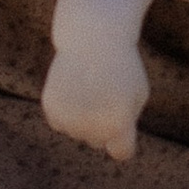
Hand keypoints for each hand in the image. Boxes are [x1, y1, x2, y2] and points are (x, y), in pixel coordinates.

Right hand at [43, 0, 165, 160]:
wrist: (93, 34)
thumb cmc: (122, 65)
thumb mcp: (138, 94)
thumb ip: (126, 123)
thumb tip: (107, 144)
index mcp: (118, 125)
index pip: (122, 153)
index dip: (123, 139)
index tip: (122, 122)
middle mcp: (91, 126)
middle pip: (98, 141)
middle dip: (103, 124)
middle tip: (105, 92)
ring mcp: (69, 118)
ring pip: (77, 131)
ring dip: (83, 117)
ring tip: (90, 88)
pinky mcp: (51, 107)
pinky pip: (60, 121)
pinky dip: (66, 110)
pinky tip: (74, 88)